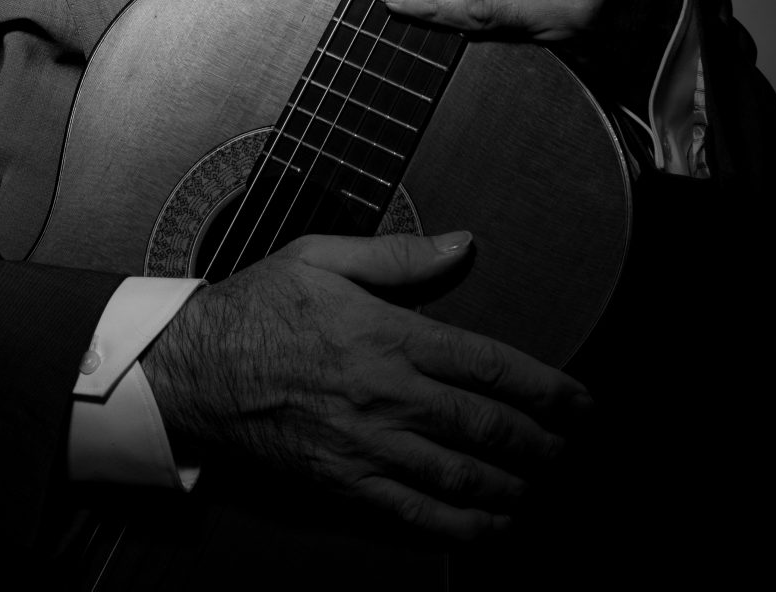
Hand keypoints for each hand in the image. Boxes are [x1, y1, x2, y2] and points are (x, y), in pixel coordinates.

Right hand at [140, 232, 590, 540]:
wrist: (191, 370)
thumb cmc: (256, 309)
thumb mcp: (321, 257)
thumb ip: (400, 256)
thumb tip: (465, 243)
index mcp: (388, 336)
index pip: (488, 364)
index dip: (547, 388)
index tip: (584, 403)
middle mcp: (386, 396)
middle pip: (487, 428)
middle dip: (544, 446)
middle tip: (575, 453)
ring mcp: (366, 447)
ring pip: (461, 479)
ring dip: (514, 490)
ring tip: (545, 492)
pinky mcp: (343, 485)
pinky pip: (414, 517)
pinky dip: (462, 530)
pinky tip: (493, 531)